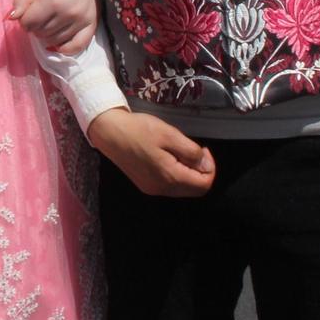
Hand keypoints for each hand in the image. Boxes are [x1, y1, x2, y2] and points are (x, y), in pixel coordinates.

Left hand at [10, 0, 101, 54]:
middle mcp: (68, 13)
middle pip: (40, 33)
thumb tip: (12, 18)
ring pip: (55, 40)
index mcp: (52, 0)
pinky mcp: (92, 24)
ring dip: (47, 34)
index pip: (28, 23)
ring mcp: (81, 20)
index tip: (27, 11)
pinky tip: (58, 44)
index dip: (23, 19)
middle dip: (34, 26)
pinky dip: (66, 48)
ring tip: (48, 21)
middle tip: (38, 15)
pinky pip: (77, 46)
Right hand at [86, 108, 215, 196]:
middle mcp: (162, 189)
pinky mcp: (145, 185)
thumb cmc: (139, 129)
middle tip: (195, 151)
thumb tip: (205, 164)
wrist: (109, 132)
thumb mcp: (169, 134)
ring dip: (189, 174)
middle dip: (202, 172)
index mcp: (170, 176)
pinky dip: (177, 175)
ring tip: (180, 152)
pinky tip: (169, 158)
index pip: (204, 184)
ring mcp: (152, 189)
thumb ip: (191, 151)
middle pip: (195, 190)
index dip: (210, 168)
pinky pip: (170, 187)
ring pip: (183, 190)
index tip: (203, 150)